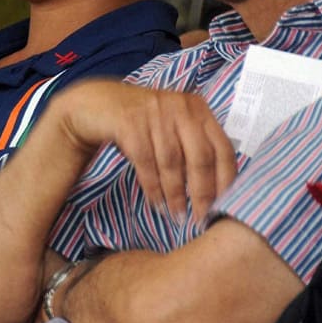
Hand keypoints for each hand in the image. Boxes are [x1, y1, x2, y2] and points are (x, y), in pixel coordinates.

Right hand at [46, 79, 237, 220]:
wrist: (96, 104)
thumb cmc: (141, 122)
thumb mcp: (173, 126)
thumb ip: (195, 146)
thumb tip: (220, 190)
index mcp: (198, 108)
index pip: (223, 148)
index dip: (226, 181)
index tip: (224, 207)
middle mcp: (180, 107)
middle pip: (200, 156)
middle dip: (202, 192)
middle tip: (200, 218)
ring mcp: (154, 112)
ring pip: (172, 161)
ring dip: (175, 194)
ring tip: (177, 215)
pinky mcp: (129, 122)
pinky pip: (145, 161)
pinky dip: (153, 186)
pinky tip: (157, 203)